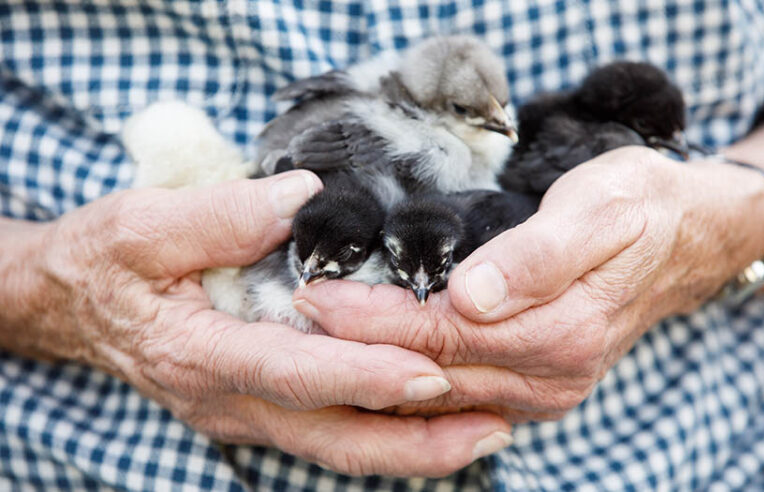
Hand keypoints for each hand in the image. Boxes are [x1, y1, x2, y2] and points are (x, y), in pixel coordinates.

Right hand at [0, 171, 510, 476]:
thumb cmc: (105, 263)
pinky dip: (384, 431)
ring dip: (413, 445)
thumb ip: (220, 215)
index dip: (363, 378)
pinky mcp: (257, 407)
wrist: (73, 304)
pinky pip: (328, 432)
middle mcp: (229, 400)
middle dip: (415, 440)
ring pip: (337, 447)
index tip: (430, 373)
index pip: (294, 375)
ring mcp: (244, 413)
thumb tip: (301, 198)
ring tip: (486, 429)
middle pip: (331, 438)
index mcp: (200, 355)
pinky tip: (431, 413)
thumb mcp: (143, 225)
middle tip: (494, 425)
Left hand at [294, 147, 763, 420]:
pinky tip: (369, 361)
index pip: (440, 335)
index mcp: (557, 334)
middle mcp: (547, 378)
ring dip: (373, 369)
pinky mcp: (533, 387)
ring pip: (435, 393)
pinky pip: (454, 395)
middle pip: (428, 369)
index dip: (371, 320)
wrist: (681, 238)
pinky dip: (406, 379)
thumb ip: (537, 256)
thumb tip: (472, 296)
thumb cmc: (637, 209)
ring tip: (314, 341)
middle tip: (294, 316)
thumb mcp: (597, 211)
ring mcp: (540, 391)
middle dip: (356, 347)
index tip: (313, 298)